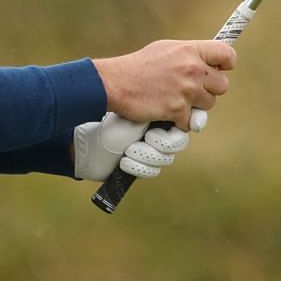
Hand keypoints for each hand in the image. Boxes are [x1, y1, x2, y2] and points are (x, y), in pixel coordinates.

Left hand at [72, 113, 197, 181]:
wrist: (86, 138)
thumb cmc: (113, 117)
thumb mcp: (142, 108)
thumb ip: (169, 108)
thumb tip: (194, 113)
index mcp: (162, 113)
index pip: (188, 121)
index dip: (185, 125)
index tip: (177, 125)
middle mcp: (159, 132)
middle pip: (179, 143)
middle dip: (163, 142)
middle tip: (148, 137)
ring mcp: (151, 151)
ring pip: (166, 159)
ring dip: (147, 155)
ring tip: (130, 149)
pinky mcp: (142, 167)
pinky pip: (152, 172)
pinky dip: (138, 166)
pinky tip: (124, 161)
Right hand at [91, 39, 235, 129]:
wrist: (116, 82)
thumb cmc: (139, 66)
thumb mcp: (166, 49)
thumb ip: (190, 55)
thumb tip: (209, 64)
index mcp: (190, 50)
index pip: (227, 54)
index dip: (227, 63)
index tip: (221, 69)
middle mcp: (193, 69)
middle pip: (222, 85)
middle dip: (209, 90)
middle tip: (191, 90)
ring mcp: (186, 91)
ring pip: (208, 105)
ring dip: (195, 107)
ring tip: (175, 100)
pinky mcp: (178, 110)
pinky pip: (190, 122)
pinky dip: (180, 121)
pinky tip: (166, 111)